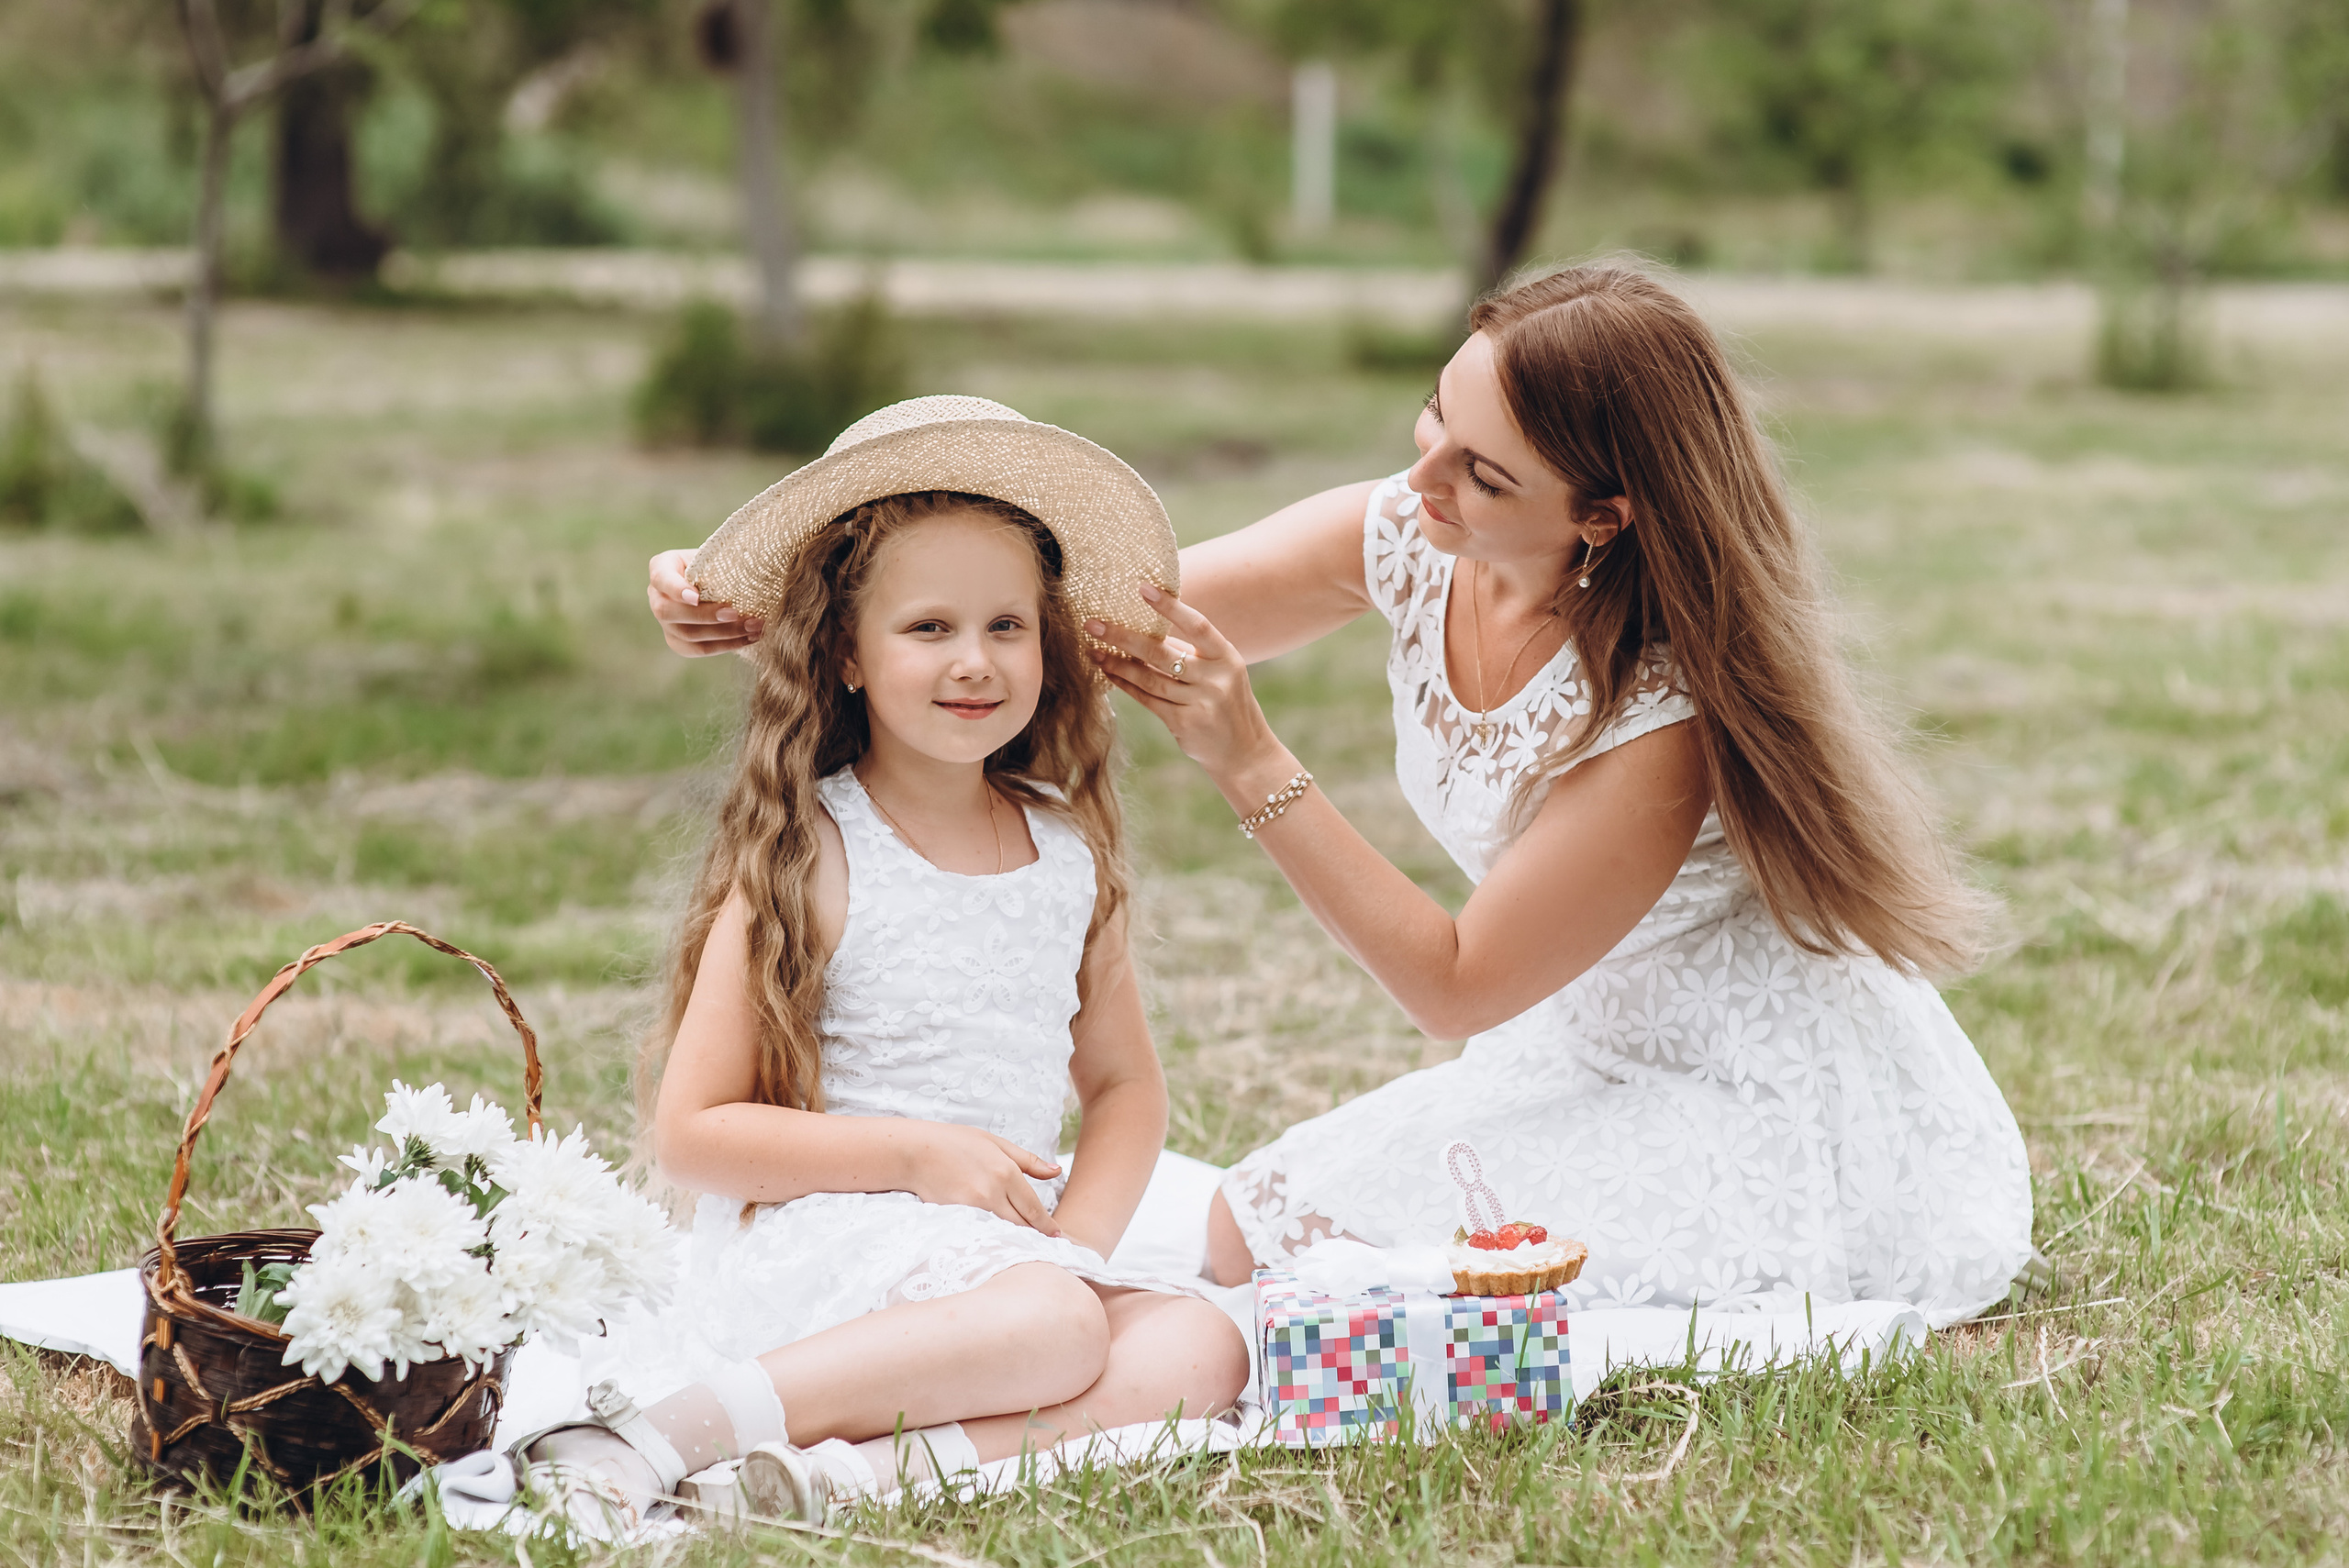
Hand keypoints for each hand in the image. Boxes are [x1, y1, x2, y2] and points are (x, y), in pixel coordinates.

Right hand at [648, 548, 763, 656]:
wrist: (723, 580)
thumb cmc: (720, 562)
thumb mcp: (718, 556)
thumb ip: (722, 561)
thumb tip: (751, 571)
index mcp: (661, 567)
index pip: (661, 578)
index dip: (676, 590)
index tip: (696, 597)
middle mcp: (657, 596)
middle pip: (669, 612)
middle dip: (704, 615)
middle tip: (735, 613)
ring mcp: (665, 623)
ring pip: (687, 635)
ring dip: (724, 633)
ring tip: (753, 626)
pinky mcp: (679, 642)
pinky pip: (699, 649)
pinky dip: (727, 645)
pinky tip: (749, 638)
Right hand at [901, 1123, 1064, 1235]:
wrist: (914, 1152)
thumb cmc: (955, 1143)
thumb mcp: (995, 1143)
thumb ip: (1028, 1161)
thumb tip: (1057, 1171)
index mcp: (1005, 1172)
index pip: (1033, 1208)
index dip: (1047, 1225)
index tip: (1057, 1235)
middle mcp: (992, 1192)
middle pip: (1022, 1225)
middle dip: (1035, 1236)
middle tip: (1047, 1245)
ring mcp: (973, 1207)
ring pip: (1003, 1232)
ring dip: (1016, 1239)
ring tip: (1027, 1246)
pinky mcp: (956, 1217)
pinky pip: (982, 1233)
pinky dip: (993, 1238)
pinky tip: (998, 1242)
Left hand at [1088, 585, 1281, 779]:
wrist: (1244, 751)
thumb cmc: (1225, 702)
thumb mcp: (1219, 672)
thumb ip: (1188, 652)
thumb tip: (1142, 628)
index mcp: (1227, 657)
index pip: (1197, 625)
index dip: (1170, 606)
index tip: (1143, 588)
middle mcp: (1216, 679)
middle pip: (1162, 653)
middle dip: (1124, 637)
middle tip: (1093, 624)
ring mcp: (1201, 703)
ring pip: (1150, 679)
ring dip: (1118, 664)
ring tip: (1094, 650)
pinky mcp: (1185, 724)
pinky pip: (1148, 700)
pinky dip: (1126, 686)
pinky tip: (1109, 673)